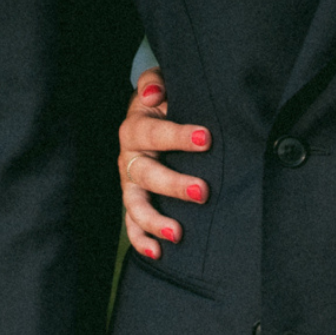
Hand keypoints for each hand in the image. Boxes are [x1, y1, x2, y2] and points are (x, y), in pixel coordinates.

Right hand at [119, 67, 212, 259]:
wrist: (158, 116)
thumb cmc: (167, 101)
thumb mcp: (163, 85)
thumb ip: (157, 82)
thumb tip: (153, 92)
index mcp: (136, 126)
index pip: (153, 131)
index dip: (177, 135)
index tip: (205, 138)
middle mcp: (129, 156)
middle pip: (145, 173)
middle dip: (173, 184)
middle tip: (202, 192)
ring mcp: (130, 183)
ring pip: (136, 204)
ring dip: (155, 220)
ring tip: (178, 233)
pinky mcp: (135, 202)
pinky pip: (132, 225)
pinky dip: (141, 240)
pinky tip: (158, 252)